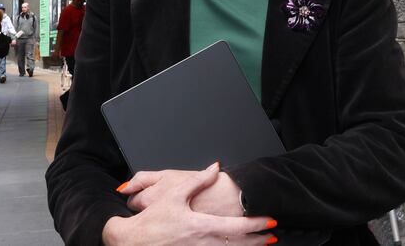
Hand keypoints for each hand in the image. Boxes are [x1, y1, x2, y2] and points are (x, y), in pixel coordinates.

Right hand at [104, 164, 276, 245]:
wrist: (131, 242)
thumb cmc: (151, 220)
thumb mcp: (174, 194)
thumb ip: (198, 180)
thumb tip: (214, 166)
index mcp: (201, 226)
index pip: (236, 227)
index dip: (255, 225)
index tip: (270, 221)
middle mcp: (202, 244)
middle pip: (237, 244)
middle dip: (257, 241)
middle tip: (273, 237)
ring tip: (261, 245)